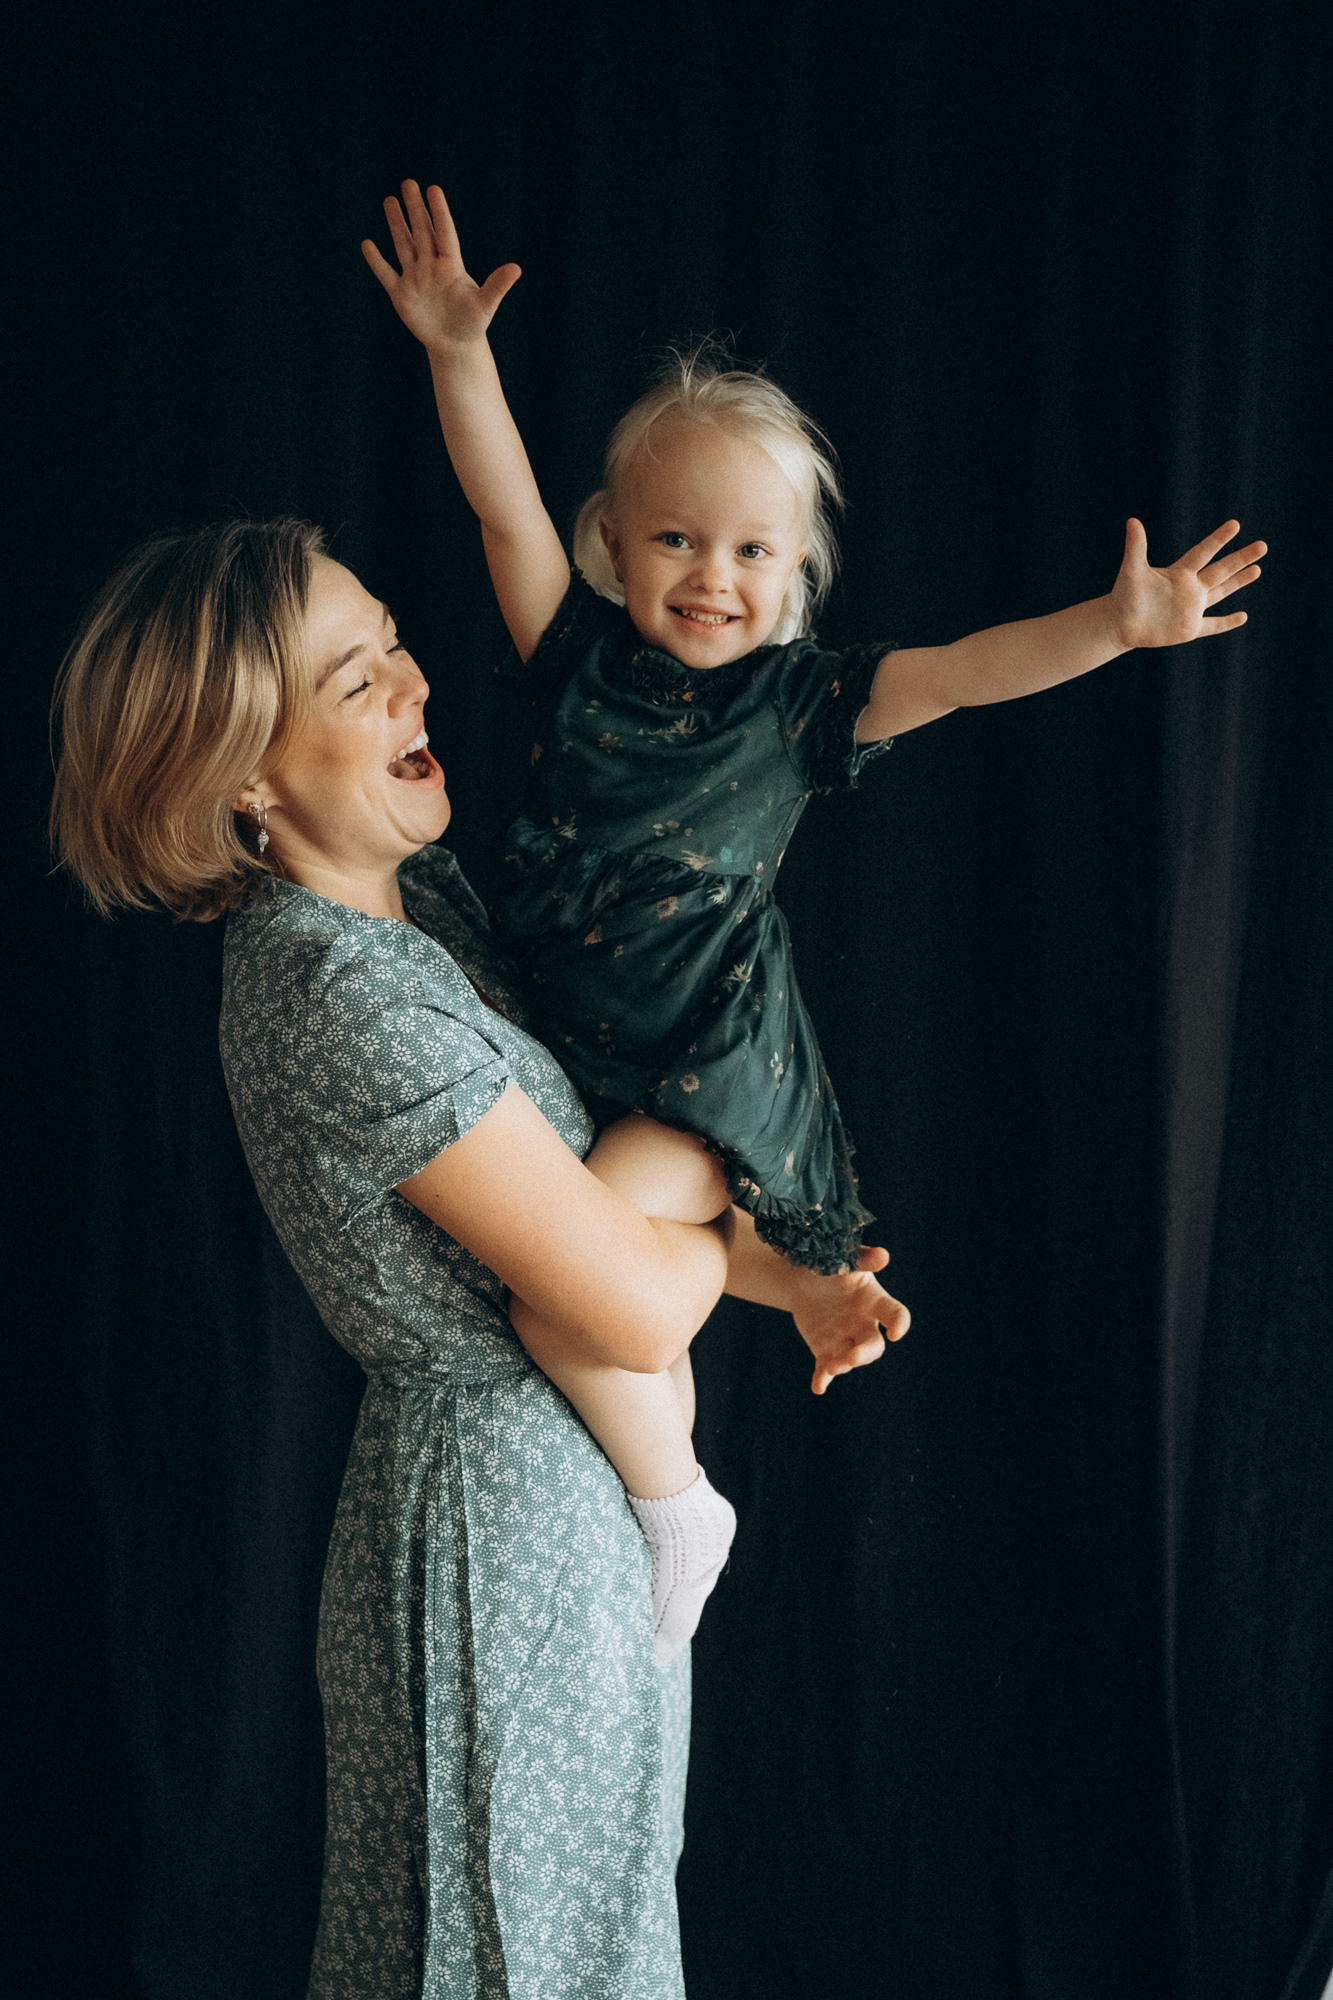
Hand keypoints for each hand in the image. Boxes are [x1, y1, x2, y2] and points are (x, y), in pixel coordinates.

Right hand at [362, 180, 520, 354]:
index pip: (443, 233)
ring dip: (396, 224)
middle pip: (422, 232)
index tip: (433, 189)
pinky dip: (377, 261)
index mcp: (451, 266)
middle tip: (408, 183)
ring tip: (390, 200)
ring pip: (403, 245)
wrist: (455, 345)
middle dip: (415, 209)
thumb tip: (516, 268)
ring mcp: (415, 278)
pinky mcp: (401, 294)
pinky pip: (386, 274)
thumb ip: (498, 286)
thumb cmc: (473, 324)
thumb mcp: (486, 305)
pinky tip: (367, 244)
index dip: (438, 212)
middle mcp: (431, 267)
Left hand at [790, 1246, 909, 1396]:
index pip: (895, 1315)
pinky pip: (825, 1369)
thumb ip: (862, 1260)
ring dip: (843, 1365)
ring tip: (831, 1367)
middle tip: (852, 1357)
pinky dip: (822, 1379)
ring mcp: (846, 1341)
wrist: (799, 1279)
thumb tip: (883, 1256)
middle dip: (865, 1354)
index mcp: (875, 1302)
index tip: (895, 1333)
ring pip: (850, 1360)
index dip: (900, 1324)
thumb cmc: (829, 1263)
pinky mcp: (826, 1352)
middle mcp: (865, 1325)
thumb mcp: (844, 1259)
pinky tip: (818, 1387)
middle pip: (874, 1346)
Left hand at [1109, 517, 1265, 649]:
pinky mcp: (1189, 628)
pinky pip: (1212, 625)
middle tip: (1263, 546)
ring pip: (1221, 592)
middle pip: (1220, 570)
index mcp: (1179, 573)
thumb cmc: (1124, 595)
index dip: (1218, 539)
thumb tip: (1132, 521)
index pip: (1203, 552)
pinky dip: (1227, 623)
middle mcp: (1190, 588)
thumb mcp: (1132, 570)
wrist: (1120, 623)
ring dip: (1239, 582)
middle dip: (1241, 559)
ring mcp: (1192, 608)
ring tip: (1258, 569)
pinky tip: (1243, 617)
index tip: (1235, 524)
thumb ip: (1135, 547)